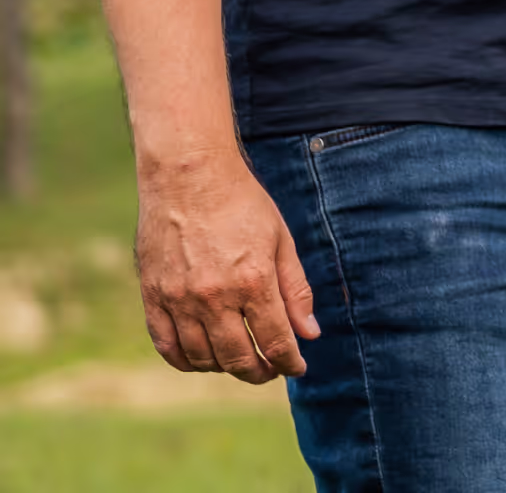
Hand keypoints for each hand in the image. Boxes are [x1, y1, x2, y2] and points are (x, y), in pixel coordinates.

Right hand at [135, 150, 317, 383]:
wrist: (189, 175)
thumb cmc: (242, 202)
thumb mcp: (281, 239)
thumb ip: (295, 289)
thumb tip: (310, 334)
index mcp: (253, 280)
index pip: (275, 341)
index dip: (289, 361)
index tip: (297, 367)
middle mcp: (214, 297)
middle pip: (238, 358)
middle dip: (259, 372)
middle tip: (270, 371)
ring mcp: (179, 300)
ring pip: (202, 359)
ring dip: (224, 368)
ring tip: (239, 360)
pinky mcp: (153, 297)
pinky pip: (168, 347)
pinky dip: (186, 361)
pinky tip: (202, 358)